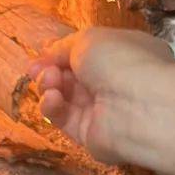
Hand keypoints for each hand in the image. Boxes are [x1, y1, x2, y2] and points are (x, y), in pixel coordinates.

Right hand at [29, 27, 174, 165]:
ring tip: (50, 81)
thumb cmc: (118, 60)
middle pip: (72, 77)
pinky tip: (53, 98)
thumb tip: (49, 52)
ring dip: (50, 86)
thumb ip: (64, 46)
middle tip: (38, 69)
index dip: (63, 53)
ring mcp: (103, 111)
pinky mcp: (90, 135)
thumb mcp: (88, 39)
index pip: (88, 54)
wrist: (136, 105)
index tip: (43, 52)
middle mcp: (116, 83)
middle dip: (51, 70)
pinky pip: (64, 119)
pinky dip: (53, 107)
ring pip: (65, 97)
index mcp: (124, 55)